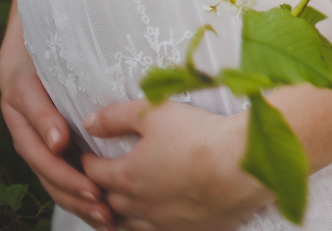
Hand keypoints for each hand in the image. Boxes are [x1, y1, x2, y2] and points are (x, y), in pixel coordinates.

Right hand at [0, 0, 115, 229]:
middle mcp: (24, 117)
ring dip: (77, 197)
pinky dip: (83, 193)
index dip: (47, 132)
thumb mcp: (49, 44)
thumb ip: (53, 79)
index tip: (64, 146)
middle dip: (69, 183)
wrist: (50, 23)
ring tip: (106, 216)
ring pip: (52, 173)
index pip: (31, 119)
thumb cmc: (54, 31)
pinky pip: (65, 172)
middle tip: (99, 200)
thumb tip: (60, 137)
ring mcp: (38, 131)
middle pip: (42, 159)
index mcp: (19, 92)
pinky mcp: (57, 141)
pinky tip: (106, 211)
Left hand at [81, 99, 272, 230]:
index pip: (93, 173)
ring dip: (121, 214)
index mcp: (127, 176)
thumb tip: (89, 123)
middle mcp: (139, 205)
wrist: (243, 165)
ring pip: (128, 225)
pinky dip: (148, 226)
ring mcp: (163, 222)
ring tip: (123, 204)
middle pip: (107, 202)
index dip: (88, 162)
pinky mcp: (186, 230)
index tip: (90, 156)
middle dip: (101, 190)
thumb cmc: (200, 137)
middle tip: (103, 180)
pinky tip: (154, 218)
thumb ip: (116, 116)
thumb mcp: (155, 113)